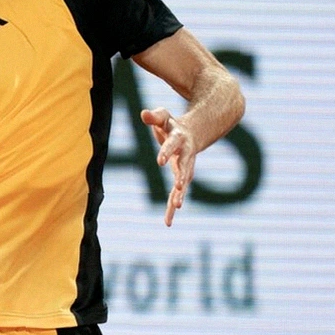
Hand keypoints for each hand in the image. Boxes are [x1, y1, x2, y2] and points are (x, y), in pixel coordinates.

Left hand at [140, 108, 197, 225]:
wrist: (192, 134)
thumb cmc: (172, 125)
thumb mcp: (164, 117)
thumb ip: (154, 116)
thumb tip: (143, 113)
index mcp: (179, 139)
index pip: (172, 146)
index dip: (166, 152)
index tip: (160, 161)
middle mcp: (185, 156)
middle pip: (184, 167)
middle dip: (182, 176)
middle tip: (180, 186)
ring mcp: (186, 168)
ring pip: (184, 184)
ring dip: (180, 195)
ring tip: (177, 207)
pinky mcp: (182, 178)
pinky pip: (177, 194)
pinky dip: (172, 208)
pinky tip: (168, 222)